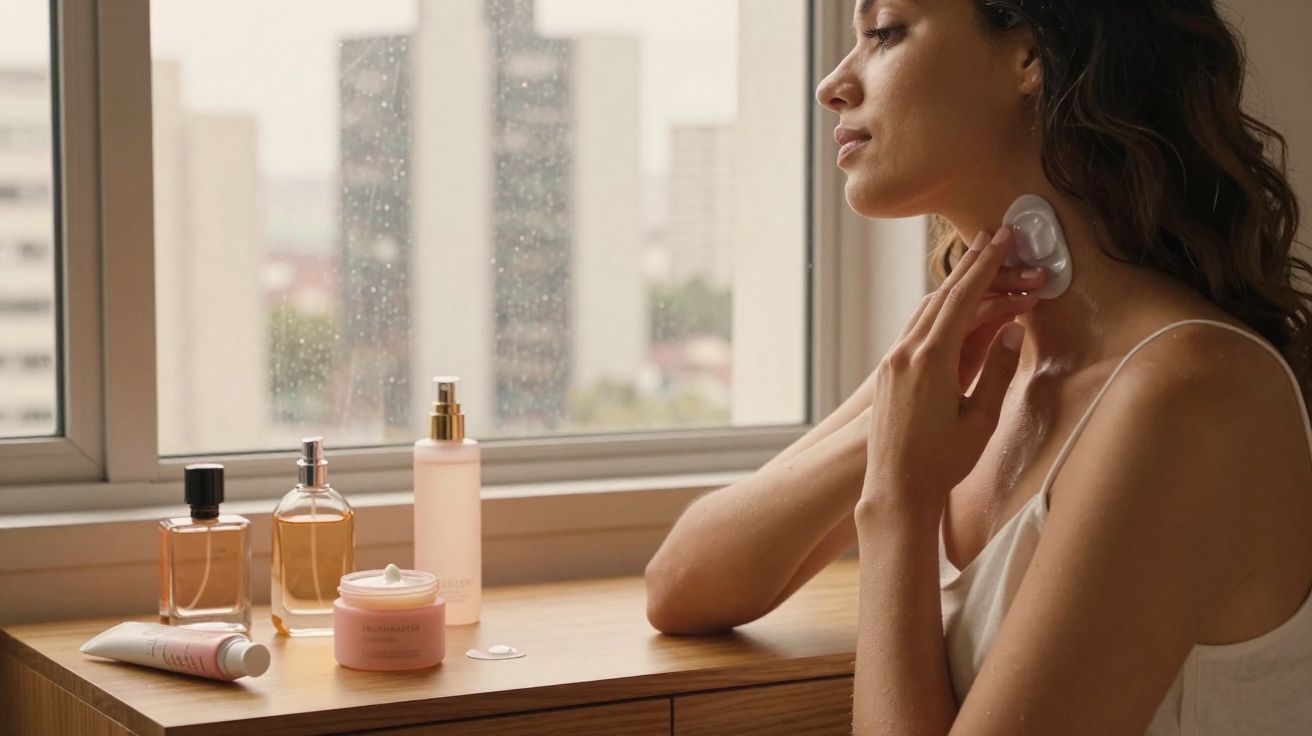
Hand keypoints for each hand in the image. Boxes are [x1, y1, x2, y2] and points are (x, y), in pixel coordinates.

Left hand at [862, 228, 1034, 514]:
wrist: (894, 489)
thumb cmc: (941, 464)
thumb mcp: (981, 420)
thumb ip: (997, 372)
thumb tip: (1015, 331)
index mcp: (931, 362)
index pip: (963, 300)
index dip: (987, 267)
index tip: (1005, 240)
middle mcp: (906, 354)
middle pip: (943, 296)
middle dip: (973, 265)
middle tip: (998, 237)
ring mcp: (894, 361)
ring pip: (928, 310)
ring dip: (957, 285)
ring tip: (982, 261)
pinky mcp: (890, 372)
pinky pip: (918, 329)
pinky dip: (941, 310)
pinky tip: (957, 303)